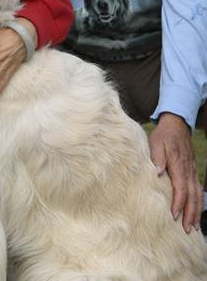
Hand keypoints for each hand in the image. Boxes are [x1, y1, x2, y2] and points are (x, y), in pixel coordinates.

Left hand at [149, 112, 201, 232]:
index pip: (180, 188)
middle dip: (190, 213)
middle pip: (192, 196)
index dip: (178, 202)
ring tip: (192, 226)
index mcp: (178, 165)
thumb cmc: (163, 135)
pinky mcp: (192, 172)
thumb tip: (158, 172)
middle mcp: (188, 171)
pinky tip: (196, 212)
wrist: (177, 125)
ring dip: (196, 211)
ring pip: (197, 195)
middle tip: (187, 229)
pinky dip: (198, 203)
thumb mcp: (156, 142)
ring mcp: (192, 172)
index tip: (174, 215)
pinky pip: (198, 190)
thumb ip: (156, 157)